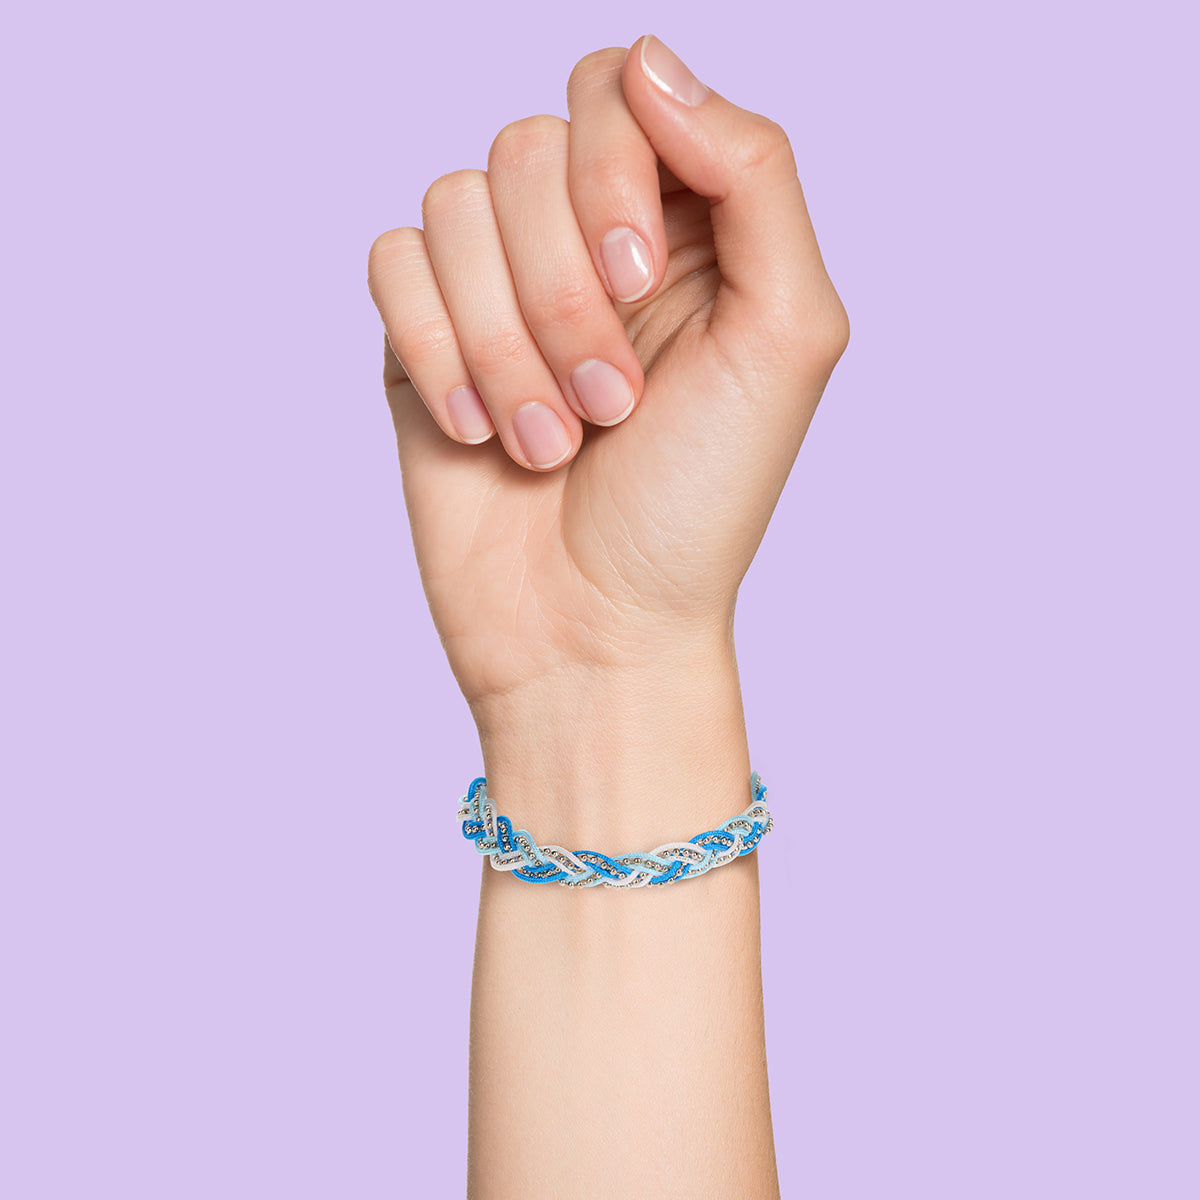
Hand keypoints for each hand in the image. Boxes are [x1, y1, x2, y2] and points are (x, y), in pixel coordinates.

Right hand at [367, 36, 848, 717]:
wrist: (596, 632)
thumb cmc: (698, 504)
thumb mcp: (786, 336)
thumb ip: (755, 175)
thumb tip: (652, 63)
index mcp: (681, 227)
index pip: (619, 89)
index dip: (614, 168)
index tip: (636, 282)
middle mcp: (583, 241)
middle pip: (527, 145)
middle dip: (564, 289)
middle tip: (610, 403)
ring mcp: (495, 288)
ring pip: (452, 206)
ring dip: (506, 341)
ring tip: (550, 441)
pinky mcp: (423, 338)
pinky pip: (390, 262)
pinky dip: (438, 350)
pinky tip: (478, 434)